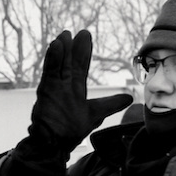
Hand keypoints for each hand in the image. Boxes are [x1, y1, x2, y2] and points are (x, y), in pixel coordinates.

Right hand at [15, 30, 132, 165]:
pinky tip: (55, 46)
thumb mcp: (95, 114)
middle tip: (77, 31)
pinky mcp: (46, 93)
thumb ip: (110, 104)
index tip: (85, 36)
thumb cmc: (71, 130)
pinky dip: (52, 60)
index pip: (81, 66)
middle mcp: (64, 86)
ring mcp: (54, 88)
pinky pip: (49, 73)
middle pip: (69, 62)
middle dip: (73, 47)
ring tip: (64, 35)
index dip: (83, 52)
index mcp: (76, 88)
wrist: (54, 144)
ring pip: (58, 65)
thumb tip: (129, 98)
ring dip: (61, 50)